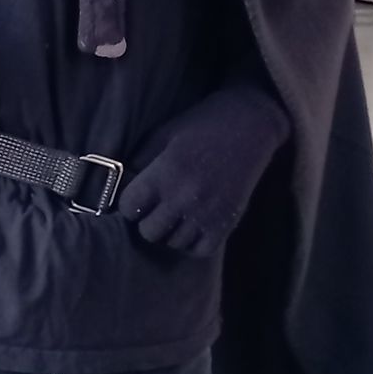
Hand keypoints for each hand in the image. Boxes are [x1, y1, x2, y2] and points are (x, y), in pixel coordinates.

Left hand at [119, 83, 287, 258]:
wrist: (251, 123)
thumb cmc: (202, 124)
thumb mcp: (163, 134)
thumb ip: (140, 160)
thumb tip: (121, 184)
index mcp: (165, 173)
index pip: (129, 207)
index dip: (129, 203)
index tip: (137, 197)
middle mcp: (184, 197)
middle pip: (148, 232)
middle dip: (147, 220)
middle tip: (156, 208)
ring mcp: (208, 213)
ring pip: (173, 243)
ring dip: (170, 231)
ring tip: (175, 215)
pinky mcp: (228, 222)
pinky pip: (200, 250)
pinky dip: (193, 243)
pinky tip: (192, 226)